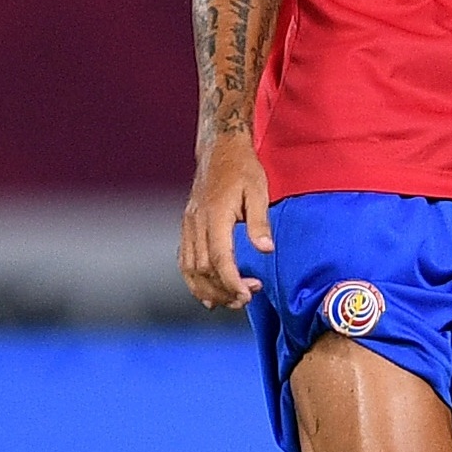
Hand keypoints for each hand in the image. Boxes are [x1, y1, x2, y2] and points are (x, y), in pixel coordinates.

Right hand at [179, 134, 271, 309]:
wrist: (219, 149)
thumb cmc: (243, 169)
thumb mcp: (259, 191)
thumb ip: (260, 222)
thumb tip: (266, 250)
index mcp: (215, 215)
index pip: (220, 258)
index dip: (232, 281)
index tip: (247, 295)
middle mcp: (196, 222)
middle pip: (203, 269)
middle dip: (223, 290)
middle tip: (246, 299)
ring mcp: (188, 225)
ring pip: (189, 268)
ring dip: (207, 290)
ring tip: (229, 301)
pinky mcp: (187, 226)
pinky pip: (185, 260)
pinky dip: (193, 280)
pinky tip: (207, 293)